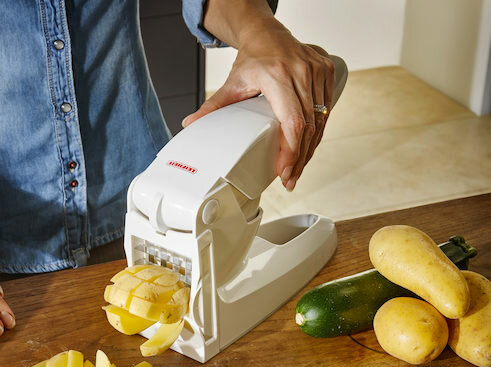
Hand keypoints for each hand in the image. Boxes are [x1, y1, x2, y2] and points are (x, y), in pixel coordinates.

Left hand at [185, 0, 335, 190]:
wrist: (268, 34)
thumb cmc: (253, 58)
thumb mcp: (231, 83)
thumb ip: (212, 106)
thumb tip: (190, 124)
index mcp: (278, 76)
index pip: (293, 121)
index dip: (291, 150)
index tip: (285, 170)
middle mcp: (302, 73)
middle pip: (309, 126)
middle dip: (300, 158)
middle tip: (289, 179)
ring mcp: (318, 71)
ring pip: (321, 120)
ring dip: (310, 149)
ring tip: (297, 170)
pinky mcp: (328, 72)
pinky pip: (327, 109)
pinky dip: (319, 132)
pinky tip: (308, 148)